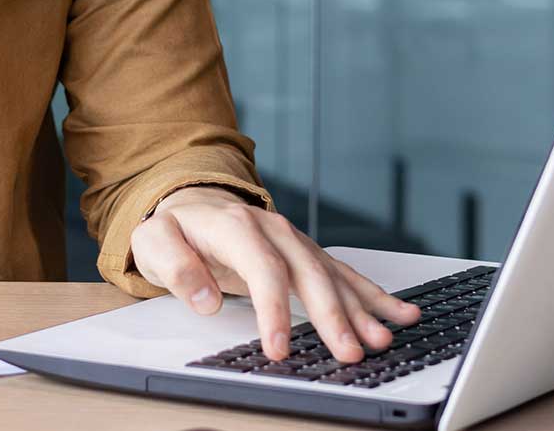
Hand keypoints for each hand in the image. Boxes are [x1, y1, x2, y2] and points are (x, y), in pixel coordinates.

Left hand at [129, 186, 420, 364]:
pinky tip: (399, 312)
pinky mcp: (307, 254)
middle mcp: (273, 230)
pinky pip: (344, 274)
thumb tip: (205, 299)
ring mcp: (295, 241)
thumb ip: (176, 267)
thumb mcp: (155, 241)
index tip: (278, 348)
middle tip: (348, 351)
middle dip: (332, 316)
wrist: (194, 203)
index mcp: (236, 227)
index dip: (274, 310)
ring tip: (383, 338)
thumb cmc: (176, 228)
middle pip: (309, 274)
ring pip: (333, 275)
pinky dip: (373, 295)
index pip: (262, 269)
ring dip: (361, 309)